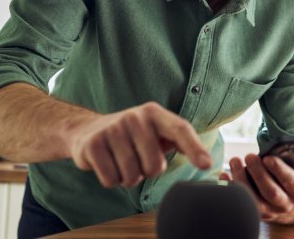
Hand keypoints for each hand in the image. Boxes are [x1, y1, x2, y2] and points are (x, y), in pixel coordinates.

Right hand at [67, 101, 211, 187]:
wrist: (86, 130)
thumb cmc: (130, 136)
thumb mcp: (155, 131)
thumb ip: (178, 141)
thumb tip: (206, 161)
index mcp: (154, 113)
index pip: (180, 129)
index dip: (195, 148)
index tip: (206, 164)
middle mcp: (134, 117)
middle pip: (155, 165)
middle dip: (148, 172)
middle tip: (137, 159)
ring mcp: (112, 129)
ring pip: (132, 176)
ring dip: (129, 177)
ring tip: (122, 161)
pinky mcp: (93, 145)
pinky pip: (111, 180)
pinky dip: (112, 180)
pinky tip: (108, 164)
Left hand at [220, 154, 293, 223]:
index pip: (291, 183)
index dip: (279, 171)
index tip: (268, 158)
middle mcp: (285, 205)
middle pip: (271, 192)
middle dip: (259, 174)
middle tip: (249, 156)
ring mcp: (269, 211)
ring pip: (254, 201)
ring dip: (242, 181)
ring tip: (235, 161)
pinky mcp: (256, 212)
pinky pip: (242, 204)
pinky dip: (231, 190)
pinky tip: (224, 175)